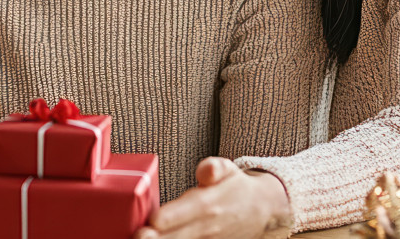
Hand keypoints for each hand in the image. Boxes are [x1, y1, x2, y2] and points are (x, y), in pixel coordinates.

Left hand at [134, 158, 292, 238]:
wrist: (262, 210)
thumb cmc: (235, 188)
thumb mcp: (228, 169)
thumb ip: (214, 167)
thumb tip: (206, 172)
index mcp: (207, 204)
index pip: (182, 214)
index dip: (163, 219)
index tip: (150, 221)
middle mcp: (205, 228)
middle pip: (175, 237)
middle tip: (137, 236)